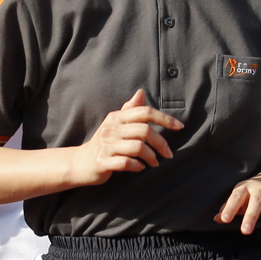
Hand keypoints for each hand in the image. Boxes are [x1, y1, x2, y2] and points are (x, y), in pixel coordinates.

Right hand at [69, 89, 183, 184]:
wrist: (81, 162)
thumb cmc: (105, 142)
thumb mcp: (115, 123)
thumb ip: (130, 109)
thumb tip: (141, 92)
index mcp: (117, 117)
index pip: (144, 112)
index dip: (165, 118)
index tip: (179, 126)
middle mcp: (111, 128)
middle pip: (145, 131)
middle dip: (161, 143)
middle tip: (168, 154)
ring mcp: (106, 145)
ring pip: (138, 148)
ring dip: (151, 157)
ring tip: (154, 162)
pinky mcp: (102, 161)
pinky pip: (126, 163)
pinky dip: (138, 166)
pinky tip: (140, 167)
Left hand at [217, 164, 260, 237]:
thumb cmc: (254, 190)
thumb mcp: (242, 194)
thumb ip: (230, 207)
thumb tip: (216, 219)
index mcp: (246, 187)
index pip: (236, 197)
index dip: (230, 208)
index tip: (224, 220)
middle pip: (256, 202)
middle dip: (251, 216)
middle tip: (245, 231)